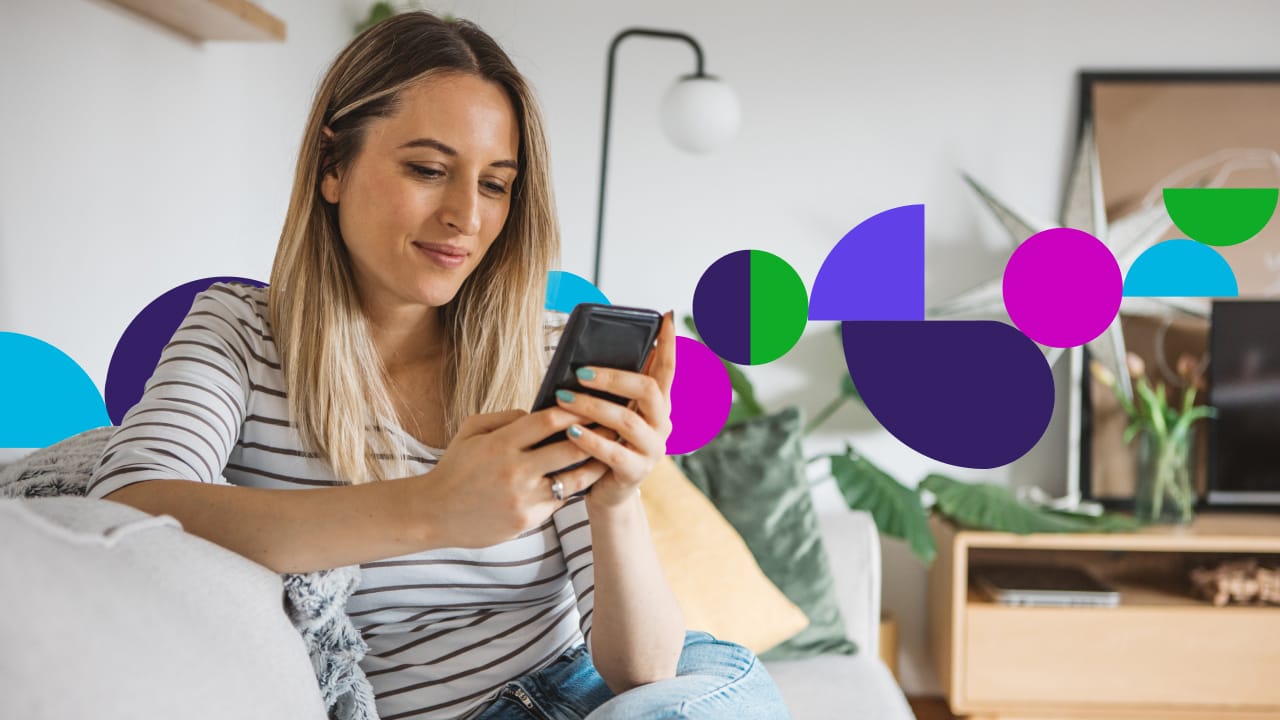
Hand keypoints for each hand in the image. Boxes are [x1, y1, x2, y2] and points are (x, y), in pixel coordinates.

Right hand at [424, 407, 608, 547]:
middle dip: (596, 434)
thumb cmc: (456, 467)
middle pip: (570, 448)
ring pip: (573, 479)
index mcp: (500, 444)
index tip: (594, 403)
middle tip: (616, 424)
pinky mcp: (528, 520)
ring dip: (595, 464)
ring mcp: (523, 498)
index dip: (575, 411)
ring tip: (612, 452)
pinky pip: (560, 499)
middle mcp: (515, 471)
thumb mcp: (471, 430)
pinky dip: (574, 487)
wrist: (434, 513)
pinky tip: (587, 476)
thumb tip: (538, 411)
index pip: (548, 421)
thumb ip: (506, 417)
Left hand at [554, 311, 675, 508]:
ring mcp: (652, 450)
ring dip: (593, 407)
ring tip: (563, 398)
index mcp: (659, 405)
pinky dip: (590, 440)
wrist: (606, 491)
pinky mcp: (635, 473)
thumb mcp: (613, 413)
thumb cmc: (605, 442)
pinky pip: (613, 453)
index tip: (666, 317)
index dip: (669, 343)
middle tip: (581, 371)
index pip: (668, 368)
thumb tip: (587, 355)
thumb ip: (612, 390)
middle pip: (649, 391)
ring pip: (627, 421)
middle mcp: (662, 424)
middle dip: (613, 378)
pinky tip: (570, 430)